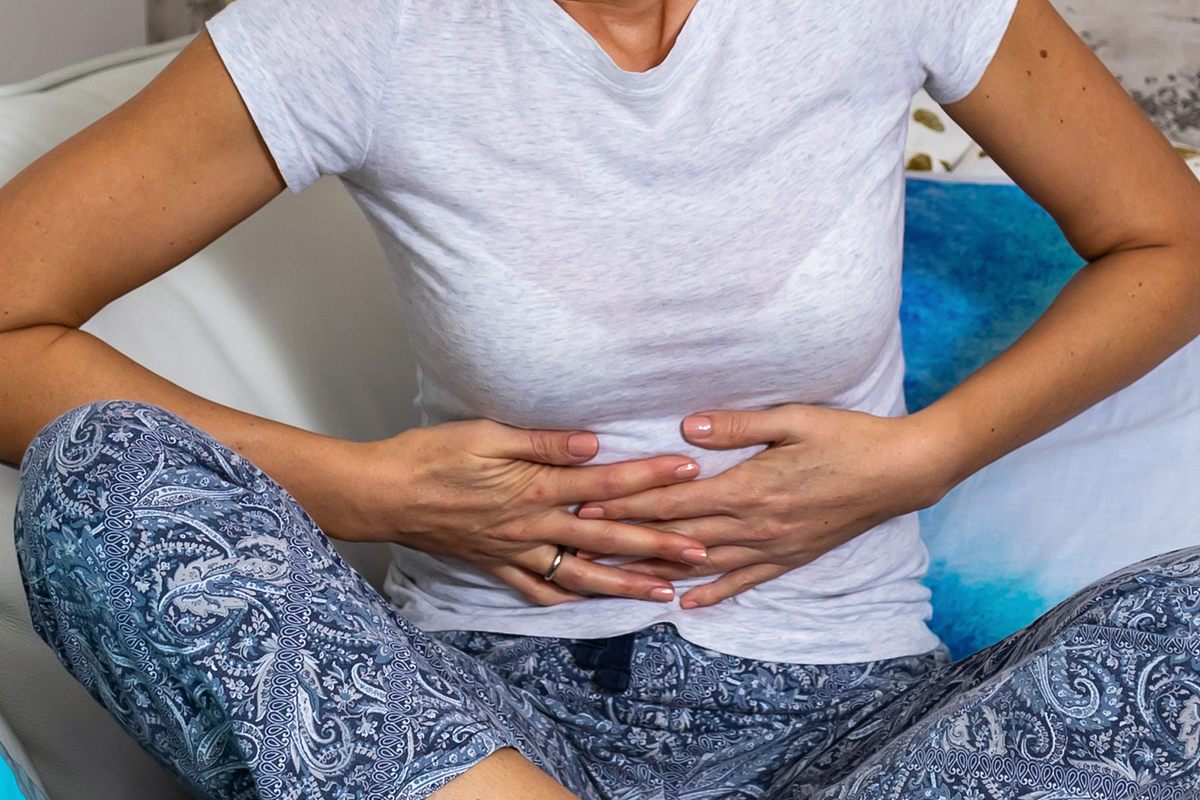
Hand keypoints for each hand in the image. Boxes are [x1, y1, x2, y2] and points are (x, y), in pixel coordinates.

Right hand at [323, 418, 708, 605]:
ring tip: (666, 591)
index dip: (651, 478)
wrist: (384, 493)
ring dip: (626, 583)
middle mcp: (533, 526)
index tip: (690, 474)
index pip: (607, 483)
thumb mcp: (486, 433)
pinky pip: (539, 590)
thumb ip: (544, 441)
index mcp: (535, 488)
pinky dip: (570, 599)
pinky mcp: (497, 564)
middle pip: (607, 538)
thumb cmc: (432, 455)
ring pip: (581, 574)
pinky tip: (594, 604)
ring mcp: (516, 551)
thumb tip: (594, 444)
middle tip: (702, 550)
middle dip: (658, 544)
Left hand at [573, 404, 955, 607]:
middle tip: (583, 546)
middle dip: (627, 540)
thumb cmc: (846, 437)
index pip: (674, 500)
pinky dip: (712, 593)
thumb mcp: (792, 419)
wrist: (900, 472)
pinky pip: (743, 580)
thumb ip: (735, 426)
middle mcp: (755, 525)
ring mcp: (773, 547)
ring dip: (657, 571)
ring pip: (703, 565)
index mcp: (749, 487)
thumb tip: (684, 430)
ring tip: (616, 579)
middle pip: (679, 536)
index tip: (590, 506)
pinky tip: (685, 604)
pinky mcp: (790, 558)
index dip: (629, 504)